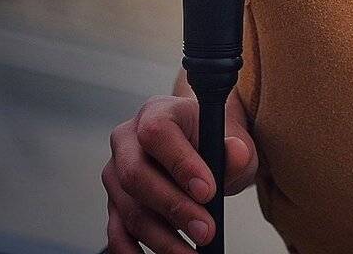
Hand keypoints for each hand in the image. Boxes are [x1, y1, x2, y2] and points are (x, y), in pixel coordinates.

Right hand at [102, 88, 256, 252]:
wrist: (202, 147)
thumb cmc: (214, 140)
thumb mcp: (233, 138)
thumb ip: (236, 147)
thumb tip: (237, 154)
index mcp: (156, 112)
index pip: (157, 133)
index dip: (180, 163)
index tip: (208, 192)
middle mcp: (127, 141)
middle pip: (136, 175)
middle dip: (174, 208)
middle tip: (206, 231)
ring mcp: (116, 173)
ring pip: (129, 208)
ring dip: (163, 237)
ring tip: (194, 252)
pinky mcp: (115, 203)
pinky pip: (117, 231)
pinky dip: (135, 251)